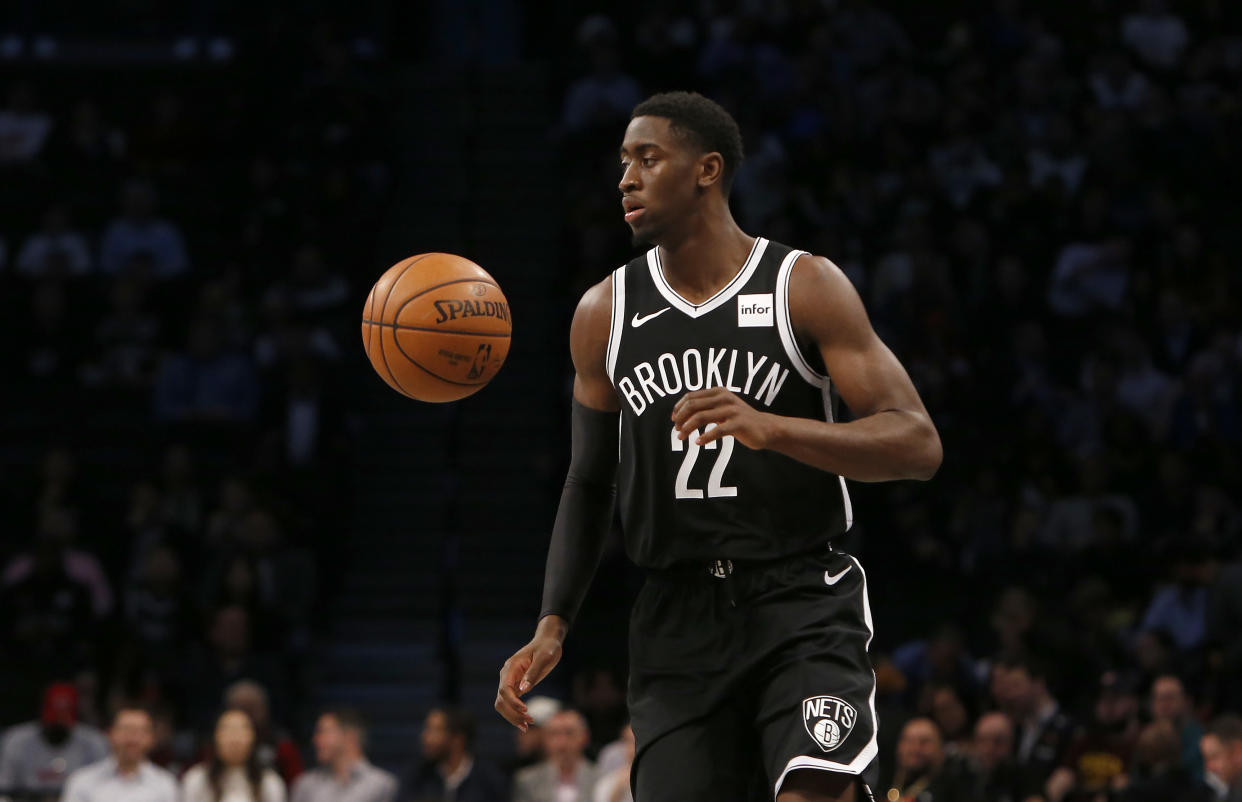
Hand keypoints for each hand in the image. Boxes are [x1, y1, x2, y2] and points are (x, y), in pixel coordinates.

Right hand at [495, 615, 566, 730]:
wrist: (547, 641)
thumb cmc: (547, 647)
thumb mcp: (544, 658)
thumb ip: (533, 672)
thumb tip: (523, 689)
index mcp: (511, 667)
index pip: (505, 689)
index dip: (513, 702)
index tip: (526, 710)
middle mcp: (507, 675)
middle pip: (501, 700)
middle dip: (512, 714)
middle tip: (529, 723)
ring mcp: (510, 681)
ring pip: (503, 704)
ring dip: (513, 717)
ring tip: (528, 726)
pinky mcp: (516, 687)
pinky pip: (510, 704)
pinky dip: (516, 714)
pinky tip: (526, 722)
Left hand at [671, 388, 777, 448]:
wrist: (765, 428)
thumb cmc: (740, 419)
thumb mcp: (722, 408)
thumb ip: (706, 407)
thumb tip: (681, 413)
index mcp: (718, 392)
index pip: (691, 396)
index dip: (679, 408)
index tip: (674, 419)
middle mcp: (724, 398)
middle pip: (693, 405)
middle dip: (681, 418)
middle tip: (676, 430)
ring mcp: (731, 410)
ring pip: (701, 417)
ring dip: (688, 428)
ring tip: (681, 437)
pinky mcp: (738, 423)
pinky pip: (717, 430)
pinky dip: (705, 437)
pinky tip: (698, 442)